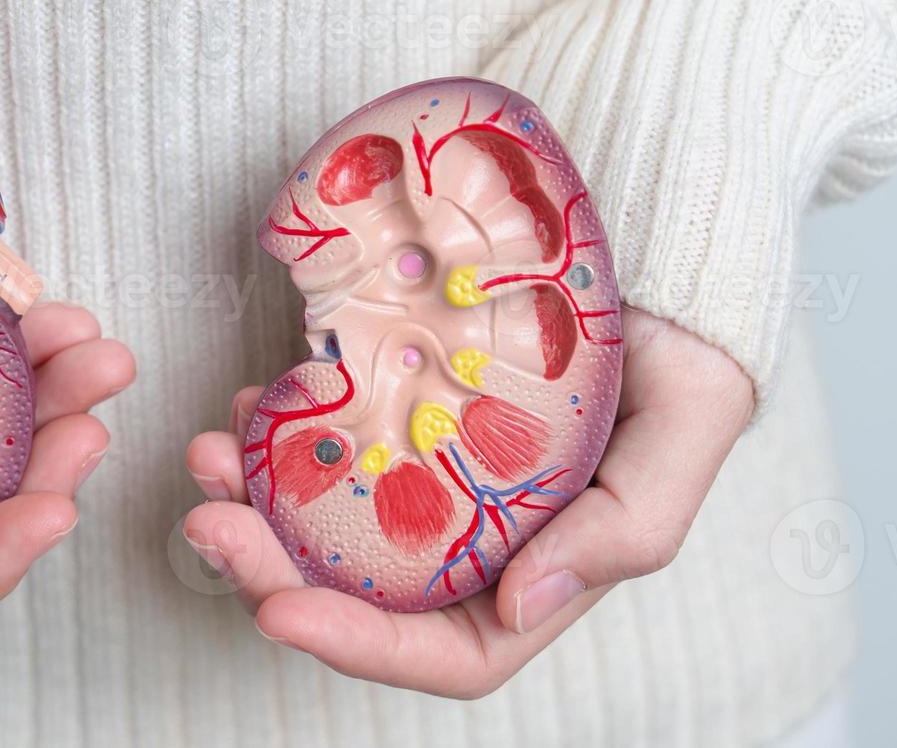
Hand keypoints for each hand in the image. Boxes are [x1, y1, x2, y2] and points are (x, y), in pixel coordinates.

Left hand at [181, 309, 750, 697]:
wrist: (657, 244)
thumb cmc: (687, 343)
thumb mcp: (690, 426)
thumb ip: (628, 527)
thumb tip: (520, 605)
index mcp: (539, 571)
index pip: (445, 652)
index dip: (356, 645)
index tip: (278, 608)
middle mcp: (472, 540)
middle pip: (356, 595)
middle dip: (269, 568)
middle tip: (207, 514)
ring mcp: (426, 476)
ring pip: (319, 522)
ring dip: (252, 500)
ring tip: (206, 450)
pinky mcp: (395, 411)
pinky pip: (320, 442)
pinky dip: (273, 434)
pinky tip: (247, 400)